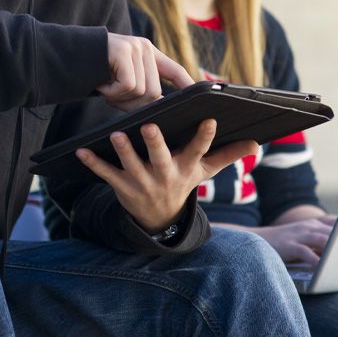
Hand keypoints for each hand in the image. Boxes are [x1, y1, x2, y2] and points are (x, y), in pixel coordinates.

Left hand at [77, 119, 258, 233]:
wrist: (159, 217)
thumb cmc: (183, 180)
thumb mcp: (205, 171)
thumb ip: (228, 155)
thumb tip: (256, 144)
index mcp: (186, 168)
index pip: (199, 150)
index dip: (205, 136)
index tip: (210, 120)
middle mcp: (165, 175)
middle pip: (161, 158)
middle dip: (156, 143)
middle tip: (150, 125)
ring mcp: (142, 182)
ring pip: (131, 165)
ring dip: (123, 150)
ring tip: (116, 134)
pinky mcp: (122, 187)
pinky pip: (106, 174)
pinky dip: (93, 163)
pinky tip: (81, 150)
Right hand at [97, 33, 193, 111]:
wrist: (68, 53)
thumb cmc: (95, 71)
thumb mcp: (123, 77)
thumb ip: (142, 88)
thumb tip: (160, 104)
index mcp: (149, 53)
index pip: (174, 70)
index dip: (187, 85)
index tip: (200, 96)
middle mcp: (145, 48)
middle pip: (154, 92)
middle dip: (133, 105)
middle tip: (113, 99)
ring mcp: (134, 48)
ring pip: (140, 91)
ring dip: (119, 99)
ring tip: (105, 88)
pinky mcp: (123, 52)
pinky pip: (127, 86)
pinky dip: (111, 93)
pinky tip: (101, 85)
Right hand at [255, 215, 335, 266]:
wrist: (257, 240)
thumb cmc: (285, 243)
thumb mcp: (304, 238)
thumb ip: (321, 240)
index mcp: (314, 223)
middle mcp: (308, 226)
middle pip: (334, 230)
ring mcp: (298, 234)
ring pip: (322, 239)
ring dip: (336, 249)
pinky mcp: (289, 245)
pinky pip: (306, 252)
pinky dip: (317, 260)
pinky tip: (326, 269)